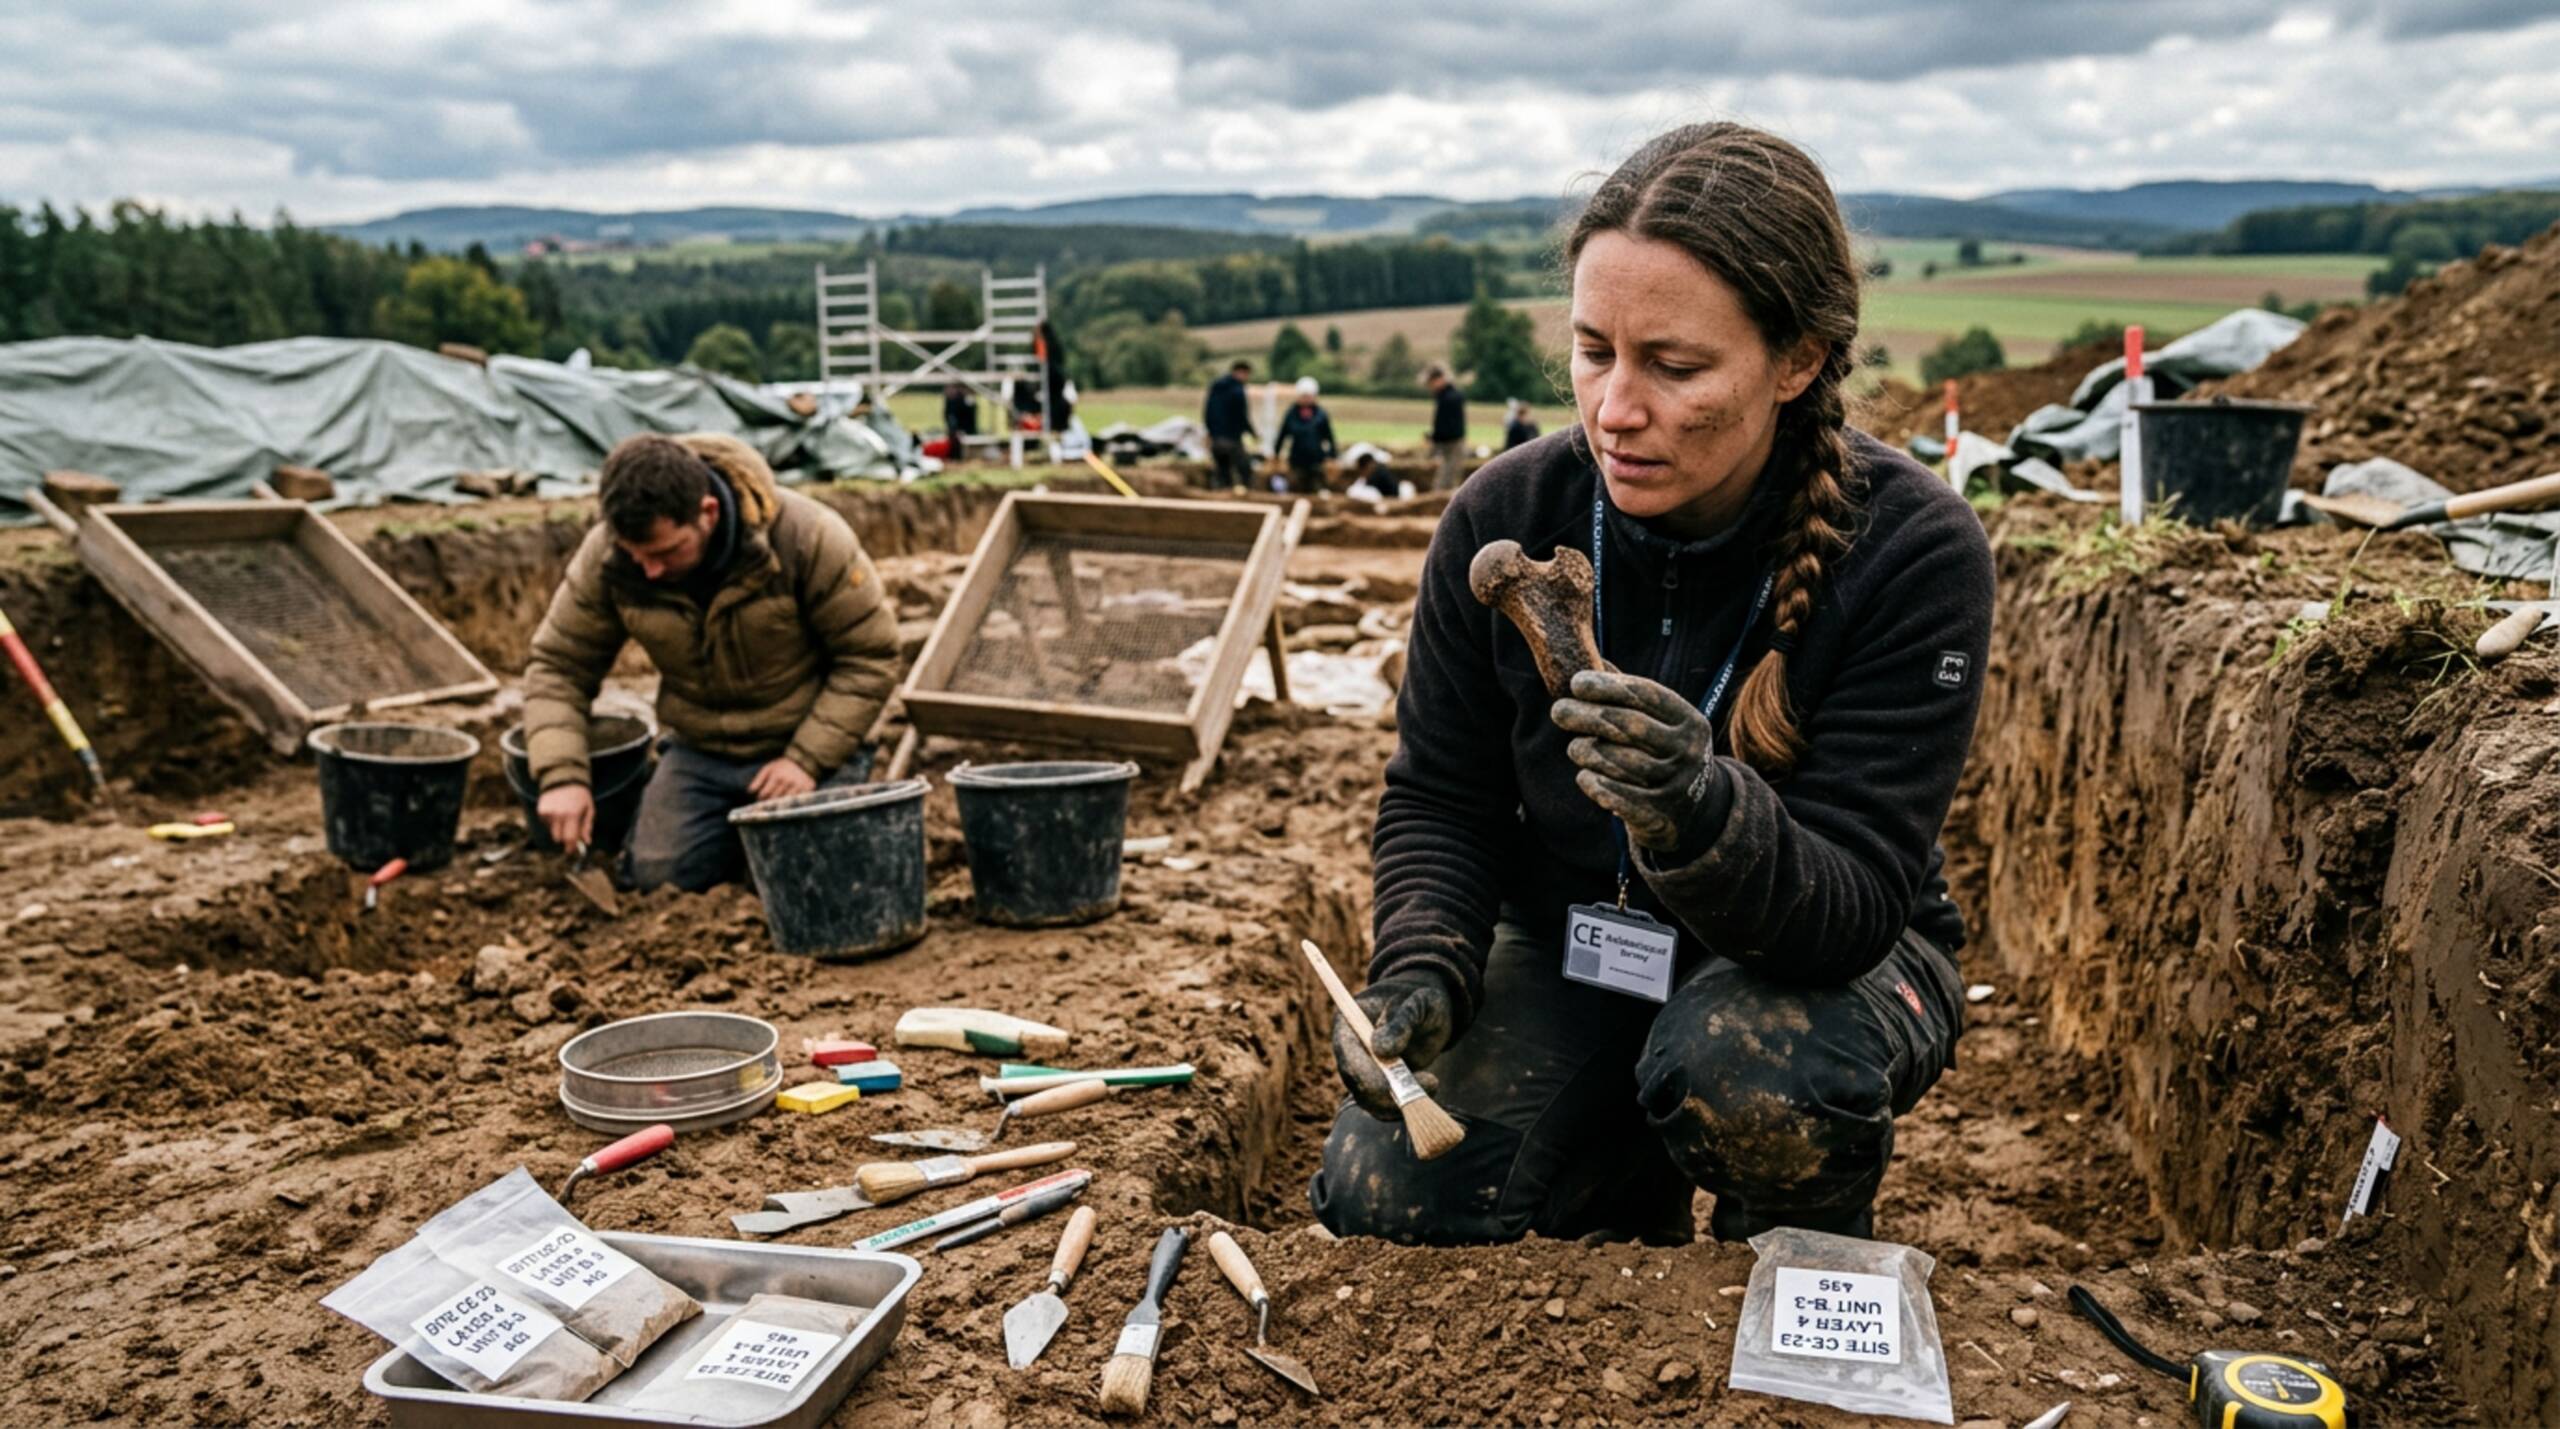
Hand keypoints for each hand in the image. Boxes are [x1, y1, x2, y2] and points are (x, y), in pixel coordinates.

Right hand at [538, 784, 595, 850]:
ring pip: (552, 831)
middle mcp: (558, 814)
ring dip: (559, 829)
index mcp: (572, 815)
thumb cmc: (580, 796)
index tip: (571, 850)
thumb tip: (587, 843)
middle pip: (559, 838)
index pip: (570, 838)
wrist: (564, 778)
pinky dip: (552, 822)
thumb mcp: (589, 809)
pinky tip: (557, 811)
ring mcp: (548, 813)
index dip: (570, 847)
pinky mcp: (541, 811)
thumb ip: (587, 827)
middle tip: (570, 836)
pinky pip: (546, 824)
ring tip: (565, 816)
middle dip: (565, 839)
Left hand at [748, 757, 816, 802]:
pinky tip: (789, 803)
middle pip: (775, 799)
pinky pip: (798, 801)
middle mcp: (787, 782)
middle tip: (767, 803)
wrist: (802, 760)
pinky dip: (793, 804)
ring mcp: (798, 786)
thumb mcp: (769, 768)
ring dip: (780, 805)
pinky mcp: (807, 789)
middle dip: (769, 802)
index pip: (765, 793)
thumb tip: (750, 791)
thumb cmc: (782, 765)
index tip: (761, 798)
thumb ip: (758, 779)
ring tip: (777, 805)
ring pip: (786, 802)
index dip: (761, 798)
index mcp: (777, 776)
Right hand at [1332, 974, 1453, 1119]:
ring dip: (1400, 1102)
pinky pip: (1386, 1105)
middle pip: (1357, 1084)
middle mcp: (1351, 1050)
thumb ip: (1401, 1022)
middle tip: (1428, 1084)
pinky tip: (1429, 1088)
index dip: (1365, 1074)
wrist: (1428, 1008)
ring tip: (1433, 1083)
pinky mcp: (1380, 1084)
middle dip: (1387, 1094)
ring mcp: (1364, 1069)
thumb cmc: (1420, 997)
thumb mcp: (1418, 1003)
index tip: (1390, 1085)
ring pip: (1371, 1101)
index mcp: (1349, 1023)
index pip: (1348, 1055)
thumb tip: (1381, 1050)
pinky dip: (1406, 1104)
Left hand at [1550, 668, 1719, 852]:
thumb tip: (1591, 662)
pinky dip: (1595, 783)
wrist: (1695, 810)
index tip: (1576, 682)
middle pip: (1629, 726)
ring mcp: (1675, 783)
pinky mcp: (1658, 813)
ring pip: (1619, 761)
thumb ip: (1629, 696)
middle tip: (1559, 711)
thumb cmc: (1664, 752)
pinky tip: (1584, 775)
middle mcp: (1686, 750)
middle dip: (1588, 716)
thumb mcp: (1661, 723)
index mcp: (1689, 720)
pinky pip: (1617, 795)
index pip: (1646, 695)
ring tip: (1574, 747)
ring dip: (1588, 752)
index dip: (1608, 686)